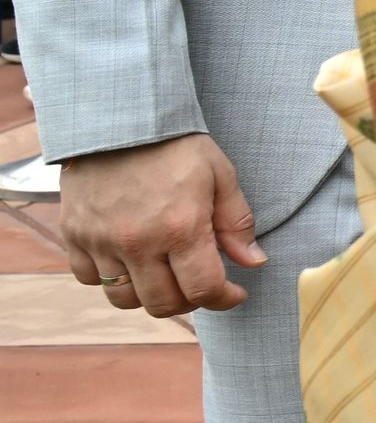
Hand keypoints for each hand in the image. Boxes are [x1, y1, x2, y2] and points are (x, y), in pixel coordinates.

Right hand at [59, 132, 259, 316]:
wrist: (116, 119)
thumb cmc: (173, 145)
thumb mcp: (219, 175)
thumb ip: (236, 223)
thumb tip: (253, 262)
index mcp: (179, 228)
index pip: (203, 290)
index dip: (224, 299)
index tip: (234, 293)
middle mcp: (137, 242)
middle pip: (162, 304)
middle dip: (189, 301)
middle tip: (200, 284)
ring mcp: (100, 241)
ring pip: (123, 298)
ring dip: (149, 296)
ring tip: (166, 276)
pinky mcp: (74, 234)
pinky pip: (88, 277)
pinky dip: (110, 278)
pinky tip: (129, 260)